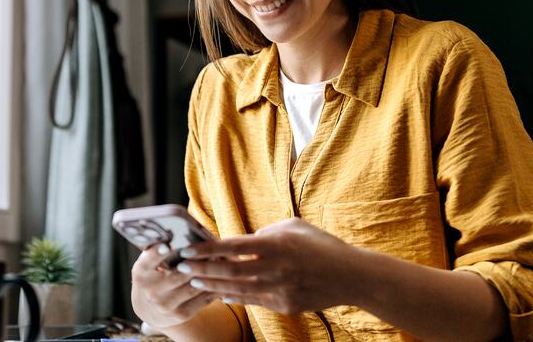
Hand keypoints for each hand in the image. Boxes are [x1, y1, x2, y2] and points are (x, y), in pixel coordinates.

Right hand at [130, 243, 219, 329]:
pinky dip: (214, 286)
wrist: (151, 309)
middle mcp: (152, 290)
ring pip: (195, 285)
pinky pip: (203, 298)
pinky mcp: (181, 314)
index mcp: (141, 273)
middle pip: (179, 273)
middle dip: (198, 261)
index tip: (167, 245)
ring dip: (210, 273)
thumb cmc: (154, 275)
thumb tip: (181, 233)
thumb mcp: (149, 263)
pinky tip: (222, 277)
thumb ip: (159, 250)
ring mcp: (166, 304)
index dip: (157, 253)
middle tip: (211, 249)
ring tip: (222, 260)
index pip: (148, 261)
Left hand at [174, 217, 358, 314]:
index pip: (233, 247)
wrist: (350, 277)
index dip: (207, 250)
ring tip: (194, 282)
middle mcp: (275, 268)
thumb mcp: (294, 227)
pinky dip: (235, 297)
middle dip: (202, 270)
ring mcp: (280, 290)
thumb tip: (246, 240)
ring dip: (213, 286)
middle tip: (181, 268)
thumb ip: (267, 232)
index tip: (188, 250)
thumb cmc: (321, 246)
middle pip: (230, 271)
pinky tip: (221, 293)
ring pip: (238, 290)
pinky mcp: (285, 305)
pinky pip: (253, 301)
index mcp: (276, 244)